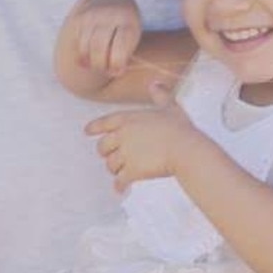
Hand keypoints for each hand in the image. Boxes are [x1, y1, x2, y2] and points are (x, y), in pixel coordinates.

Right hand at [61, 0, 141, 77]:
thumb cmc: (124, 26)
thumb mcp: (131, 36)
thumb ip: (123, 55)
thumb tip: (111, 71)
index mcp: (127, 20)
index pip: (120, 45)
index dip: (117, 62)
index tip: (117, 71)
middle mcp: (108, 15)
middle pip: (99, 47)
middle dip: (100, 65)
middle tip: (104, 70)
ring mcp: (92, 15)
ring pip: (85, 46)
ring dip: (90, 62)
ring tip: (96, 65)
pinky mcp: (79, 17)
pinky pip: (78, 43)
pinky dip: (83, 53)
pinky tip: (89, 56)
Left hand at [84, 80, 203, 191]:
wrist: (185, 149)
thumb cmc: (179, 129)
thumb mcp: (170, 107)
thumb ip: (160, 95)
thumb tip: (156, 83)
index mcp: (127, 119)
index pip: (103, 122)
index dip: (94, 127)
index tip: (87, 132)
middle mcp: (122, 135)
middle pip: (102, 147)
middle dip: (105, 153)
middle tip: (111, 156)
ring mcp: (126, 154)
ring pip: (110, 164)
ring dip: (114, 169)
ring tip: (120, 172)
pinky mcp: (132, 170)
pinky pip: (120, 180)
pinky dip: (119, 185)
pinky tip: (120, 189)